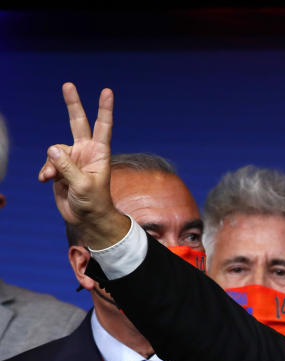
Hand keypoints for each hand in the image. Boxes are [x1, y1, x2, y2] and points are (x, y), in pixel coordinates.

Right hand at [38, 83, 129, 249]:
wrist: (86, 218)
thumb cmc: (94, 203)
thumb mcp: (83, 185)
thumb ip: (68, 167)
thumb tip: (52, 149)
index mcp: (99, 153)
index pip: (103, 127)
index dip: (104, 109)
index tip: (106, 92)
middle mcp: (86, 152)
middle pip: (78, 123)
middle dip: (73, 104)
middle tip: (68, 85)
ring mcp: (73, 159)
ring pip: (55, 149)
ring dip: (51, 163)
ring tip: (52, 177)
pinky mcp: (60, 168)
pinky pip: (48, 162)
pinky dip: (45, 170)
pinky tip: (46, 180)